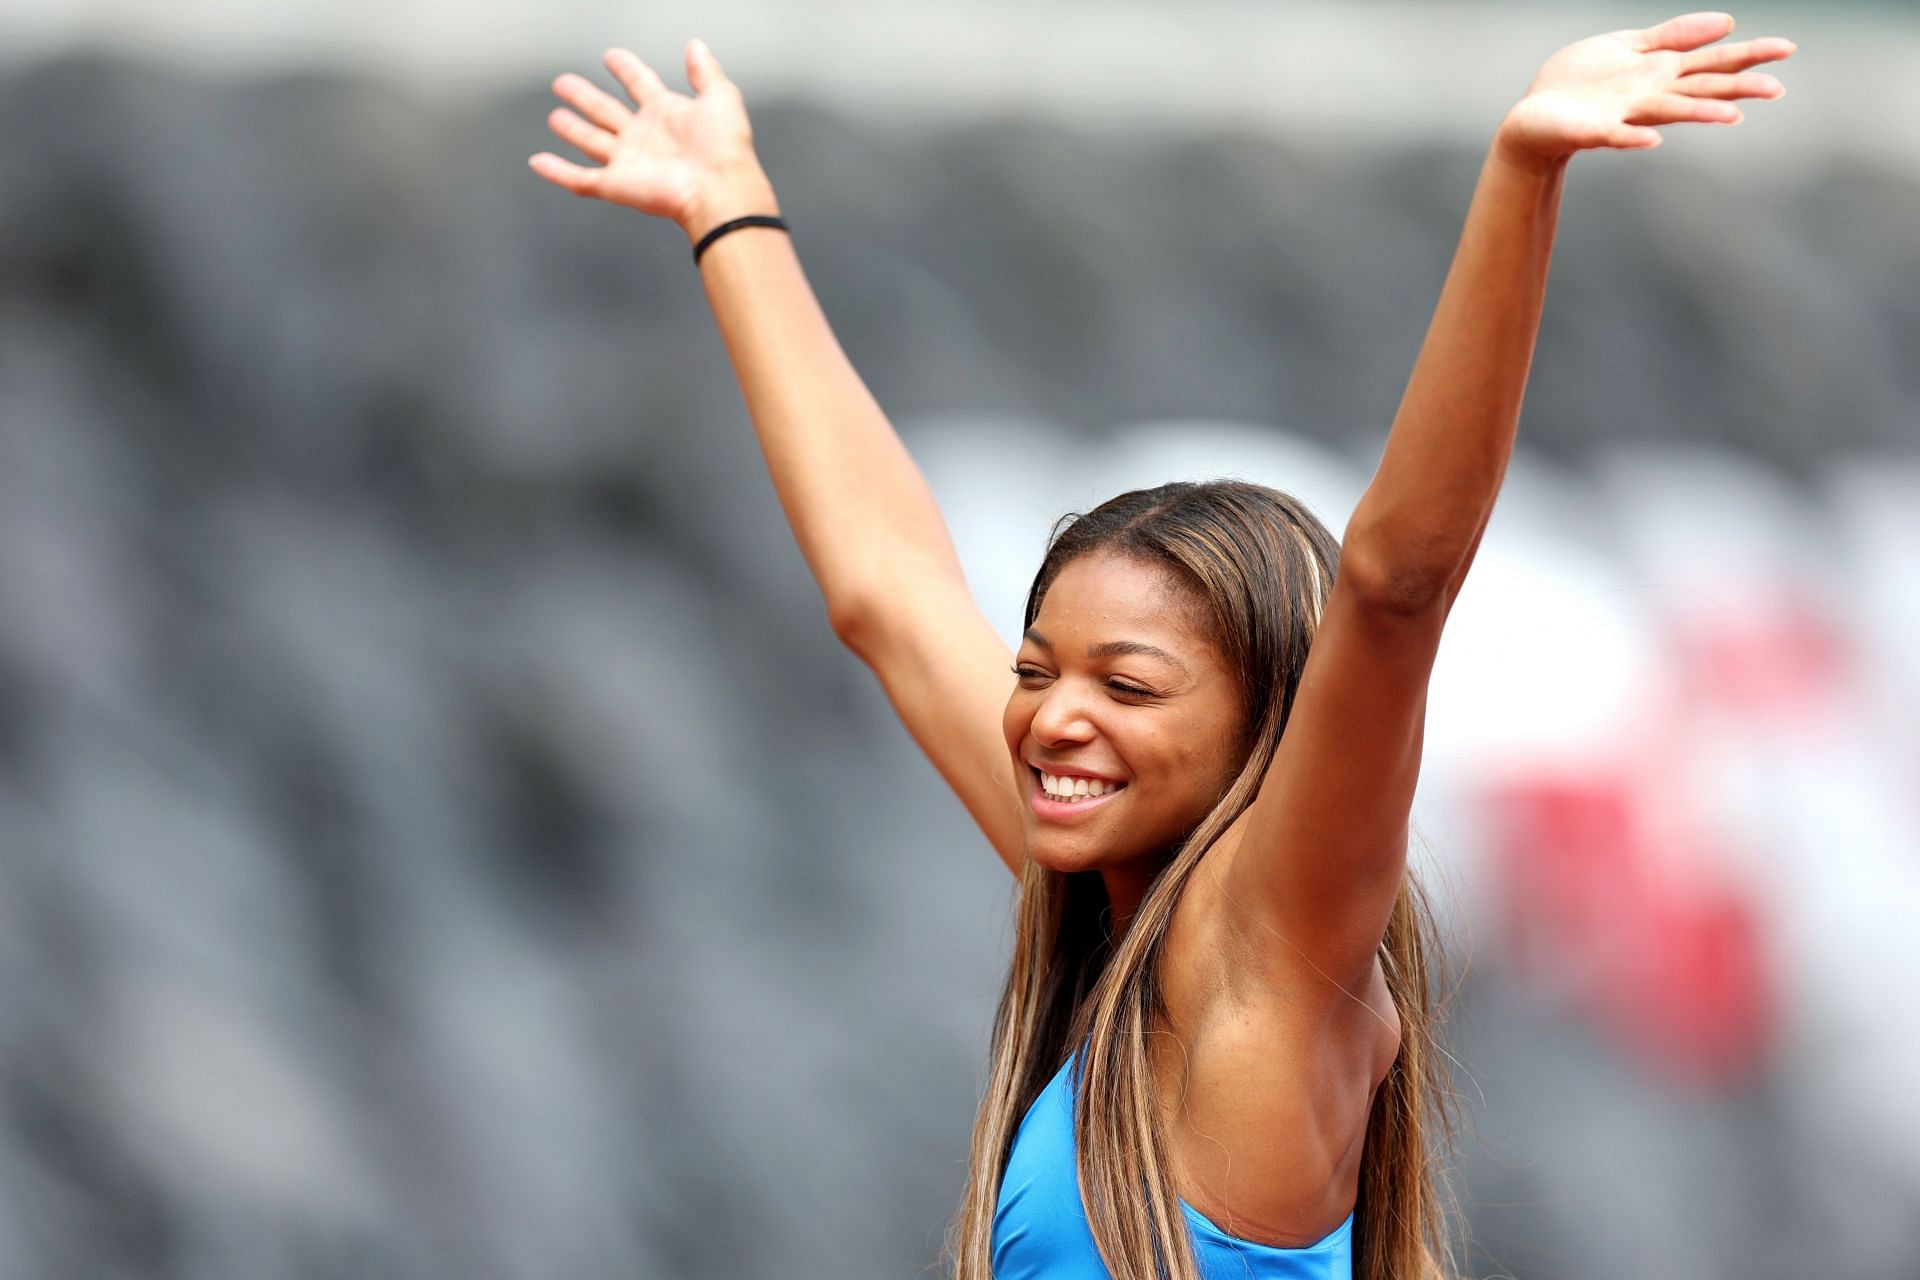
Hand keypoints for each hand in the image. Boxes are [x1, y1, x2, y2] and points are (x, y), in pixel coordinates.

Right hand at [530, 39, 764, 229]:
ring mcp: (629, 162)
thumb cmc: (726, 150)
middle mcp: (645, 137)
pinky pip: (579, 179)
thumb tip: (697, 46)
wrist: (719, 190)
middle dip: (585, 97)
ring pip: (591, 142)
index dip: (626, 69)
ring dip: (572, 129)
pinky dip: (557, 172)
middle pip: (607, 111)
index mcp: (667, 115)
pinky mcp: (616, 185)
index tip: (612, 57)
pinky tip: (539, 162)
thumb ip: (705, 71)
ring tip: (555, 116)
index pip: (640, 84)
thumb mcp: (720, 97)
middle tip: (564, 82)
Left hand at [1498, 12, 1793, 163]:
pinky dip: (1633, 137)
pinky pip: (1616, 134)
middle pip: (1701, 89)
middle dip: (1737, 88)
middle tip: (1777, 89)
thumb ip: (1673, 35)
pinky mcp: (1594, 130)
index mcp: (1661, 72)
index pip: (1713, 62)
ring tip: (1731, 117)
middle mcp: (1651, 96)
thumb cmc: (1581, 82)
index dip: (1749, 55)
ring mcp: (1625, 115)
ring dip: (1699, 115)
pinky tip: (1652, 140)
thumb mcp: (1629, 45)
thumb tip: (1728, 22)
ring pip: (1669, 112)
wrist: (1535, 114)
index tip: (1787, 48)